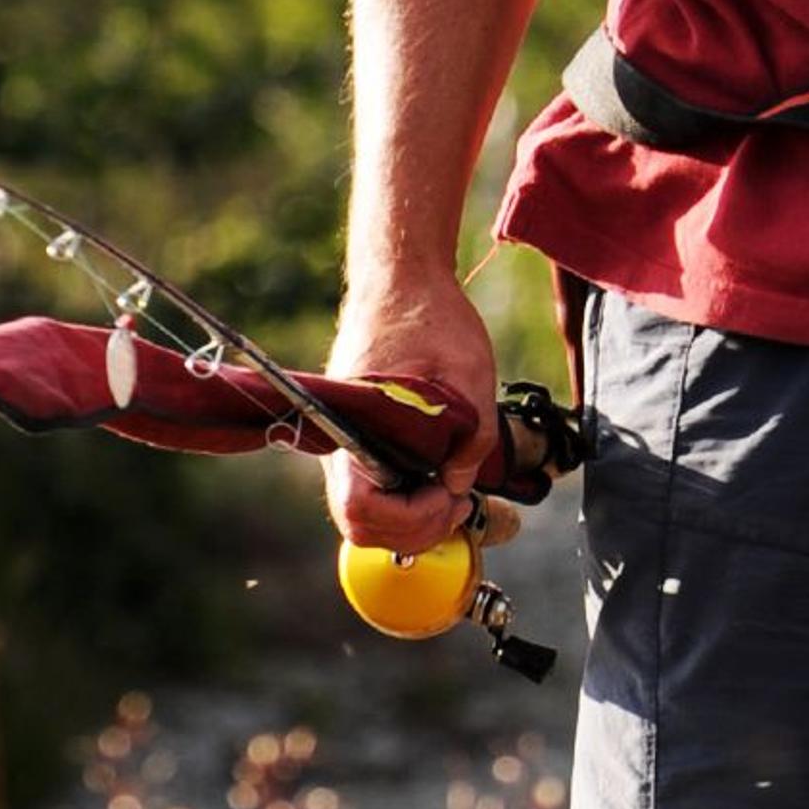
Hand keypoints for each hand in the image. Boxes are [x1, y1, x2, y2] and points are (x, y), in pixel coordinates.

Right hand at [325, 265, 499, 551]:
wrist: (401, 281)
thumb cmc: (430, 316)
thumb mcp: (470, 372)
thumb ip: (471, 435)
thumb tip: (459, 485)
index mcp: (353, 426)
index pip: (361, 511)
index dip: (412, 518)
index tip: (450, 492)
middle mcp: (338, 444)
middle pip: (363, 527)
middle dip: (417, 527)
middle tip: (460, 502)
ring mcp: (345, 447)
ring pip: (369, 517)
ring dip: (414, 520)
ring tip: (454, 493)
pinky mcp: (358, 445)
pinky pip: (376, 493)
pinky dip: (408, 503)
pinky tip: (440, 482)